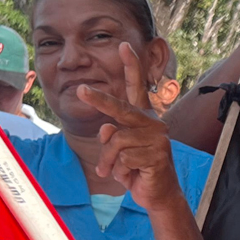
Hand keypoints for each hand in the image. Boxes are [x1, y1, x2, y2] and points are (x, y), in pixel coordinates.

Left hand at [76, 42, 179, 212]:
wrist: (158, 194)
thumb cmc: (136, 168)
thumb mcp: (118, 151)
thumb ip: (111, 136)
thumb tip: (106, 130)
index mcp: (143, 117)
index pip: (137, 87)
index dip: (131, 65)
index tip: (124, 45)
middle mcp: (152, 123)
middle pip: (120, 109)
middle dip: (99, 100)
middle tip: (81, 90)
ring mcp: (157, 138)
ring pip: (116, 141)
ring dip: (108, 161)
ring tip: (112, 171)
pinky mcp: (157, 155)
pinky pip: (124, 159)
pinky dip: (120, 171)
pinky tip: (131, 176)